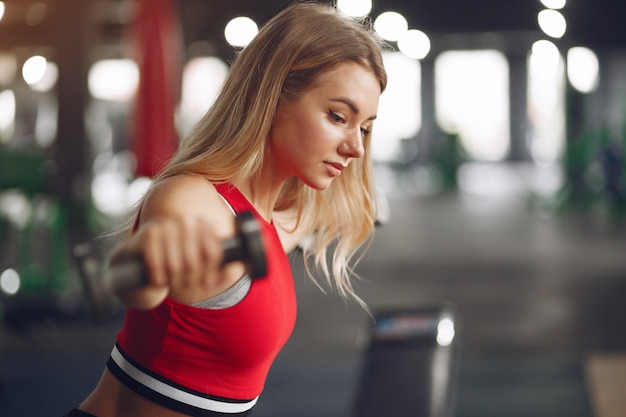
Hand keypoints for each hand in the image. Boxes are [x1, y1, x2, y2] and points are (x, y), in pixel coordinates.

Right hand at [110, 216, 224, 306]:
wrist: (139, 260)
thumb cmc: (174, 263)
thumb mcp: (199, 264)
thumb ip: (219, 267)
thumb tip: (237, 268)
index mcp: (203, 225)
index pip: (214, 254)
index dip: (210, 274)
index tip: (206, 284)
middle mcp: (186, 221)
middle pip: (195, 262)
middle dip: (190, 281)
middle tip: (185, 288)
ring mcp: (166, 225)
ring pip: (176, 265)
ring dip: (173, 281)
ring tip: (171, 284)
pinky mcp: (148, 233)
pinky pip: (157, 264)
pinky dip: (158, 278)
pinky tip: (158, 281)